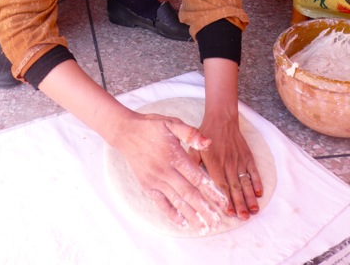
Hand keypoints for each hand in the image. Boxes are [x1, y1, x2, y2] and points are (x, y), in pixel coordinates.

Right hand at [116, 112, 229, 233]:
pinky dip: (171, 214)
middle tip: (218, 222)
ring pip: (176, 201)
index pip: (196, 177)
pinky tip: (182, 223)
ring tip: (204, 228)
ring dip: (191, 215)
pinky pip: (161, 203)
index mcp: (174, 155)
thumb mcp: (171, 122)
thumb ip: (190, 133)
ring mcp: (155, 180)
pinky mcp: (147, 186)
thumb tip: (208, 142)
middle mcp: (165, 171)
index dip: (211, 191)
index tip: (223, 202)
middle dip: (204, 209)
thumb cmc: (151, 126)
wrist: (126, 132)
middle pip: (188, 193)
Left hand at [189, 115, 262, 219]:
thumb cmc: (206, 134)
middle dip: (240, 204)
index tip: (230, 212)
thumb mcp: (194, 148)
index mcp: (214, 163)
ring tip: (253, 210)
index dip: (226, 199)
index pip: (221, 185)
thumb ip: (192, 163)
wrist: (221, 119)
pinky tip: (260, 193)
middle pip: (235, 187)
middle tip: (243, 218)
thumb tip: (187, 179)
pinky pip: (253, 171)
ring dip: (250, 197)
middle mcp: (228, 163)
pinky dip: (257, 182)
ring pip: (246, 182)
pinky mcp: (247, 156)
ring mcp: (239, 160)